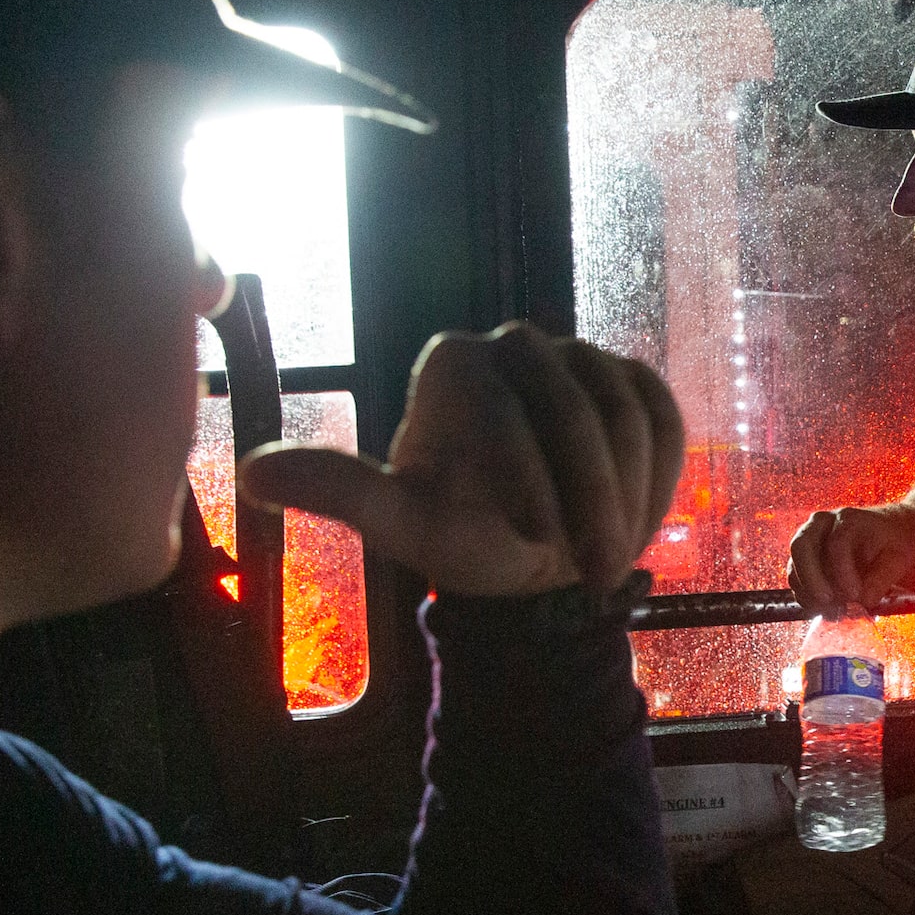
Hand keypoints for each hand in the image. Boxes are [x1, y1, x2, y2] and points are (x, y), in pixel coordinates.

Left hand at [243, 323, 684, 597]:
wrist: (533, 556)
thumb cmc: (460, 535)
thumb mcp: (401, 524)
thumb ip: (342, 491)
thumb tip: (253, 475)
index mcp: (453, 362)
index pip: (504, 409)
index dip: (528, 479)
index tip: (538, 543)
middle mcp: (516, 345)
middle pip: (573, 407)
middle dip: (591, 495)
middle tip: (594, 570)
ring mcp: (581, 358)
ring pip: (625, 412)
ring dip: (629, 492)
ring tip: (611, 555)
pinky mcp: (632, 379)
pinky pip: (661, 415)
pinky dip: (659, 472)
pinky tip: (637, 518)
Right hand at [787, 503, 914, 614]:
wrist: (888, 536)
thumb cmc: (893, 544)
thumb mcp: (899, 558)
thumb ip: (882, 579)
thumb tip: (862, 600)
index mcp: (848, 519)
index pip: (836, 543)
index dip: (842, 572)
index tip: (854, 595)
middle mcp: (821, 525)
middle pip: (802, 547)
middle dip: (812, 579)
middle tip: (828, 603)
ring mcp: (809, 541)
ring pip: (794, 566)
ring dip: (808, 592)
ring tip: (832, 611)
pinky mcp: (803, 561)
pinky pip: (796, 580)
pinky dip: (806, 598)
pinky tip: (826, 610)